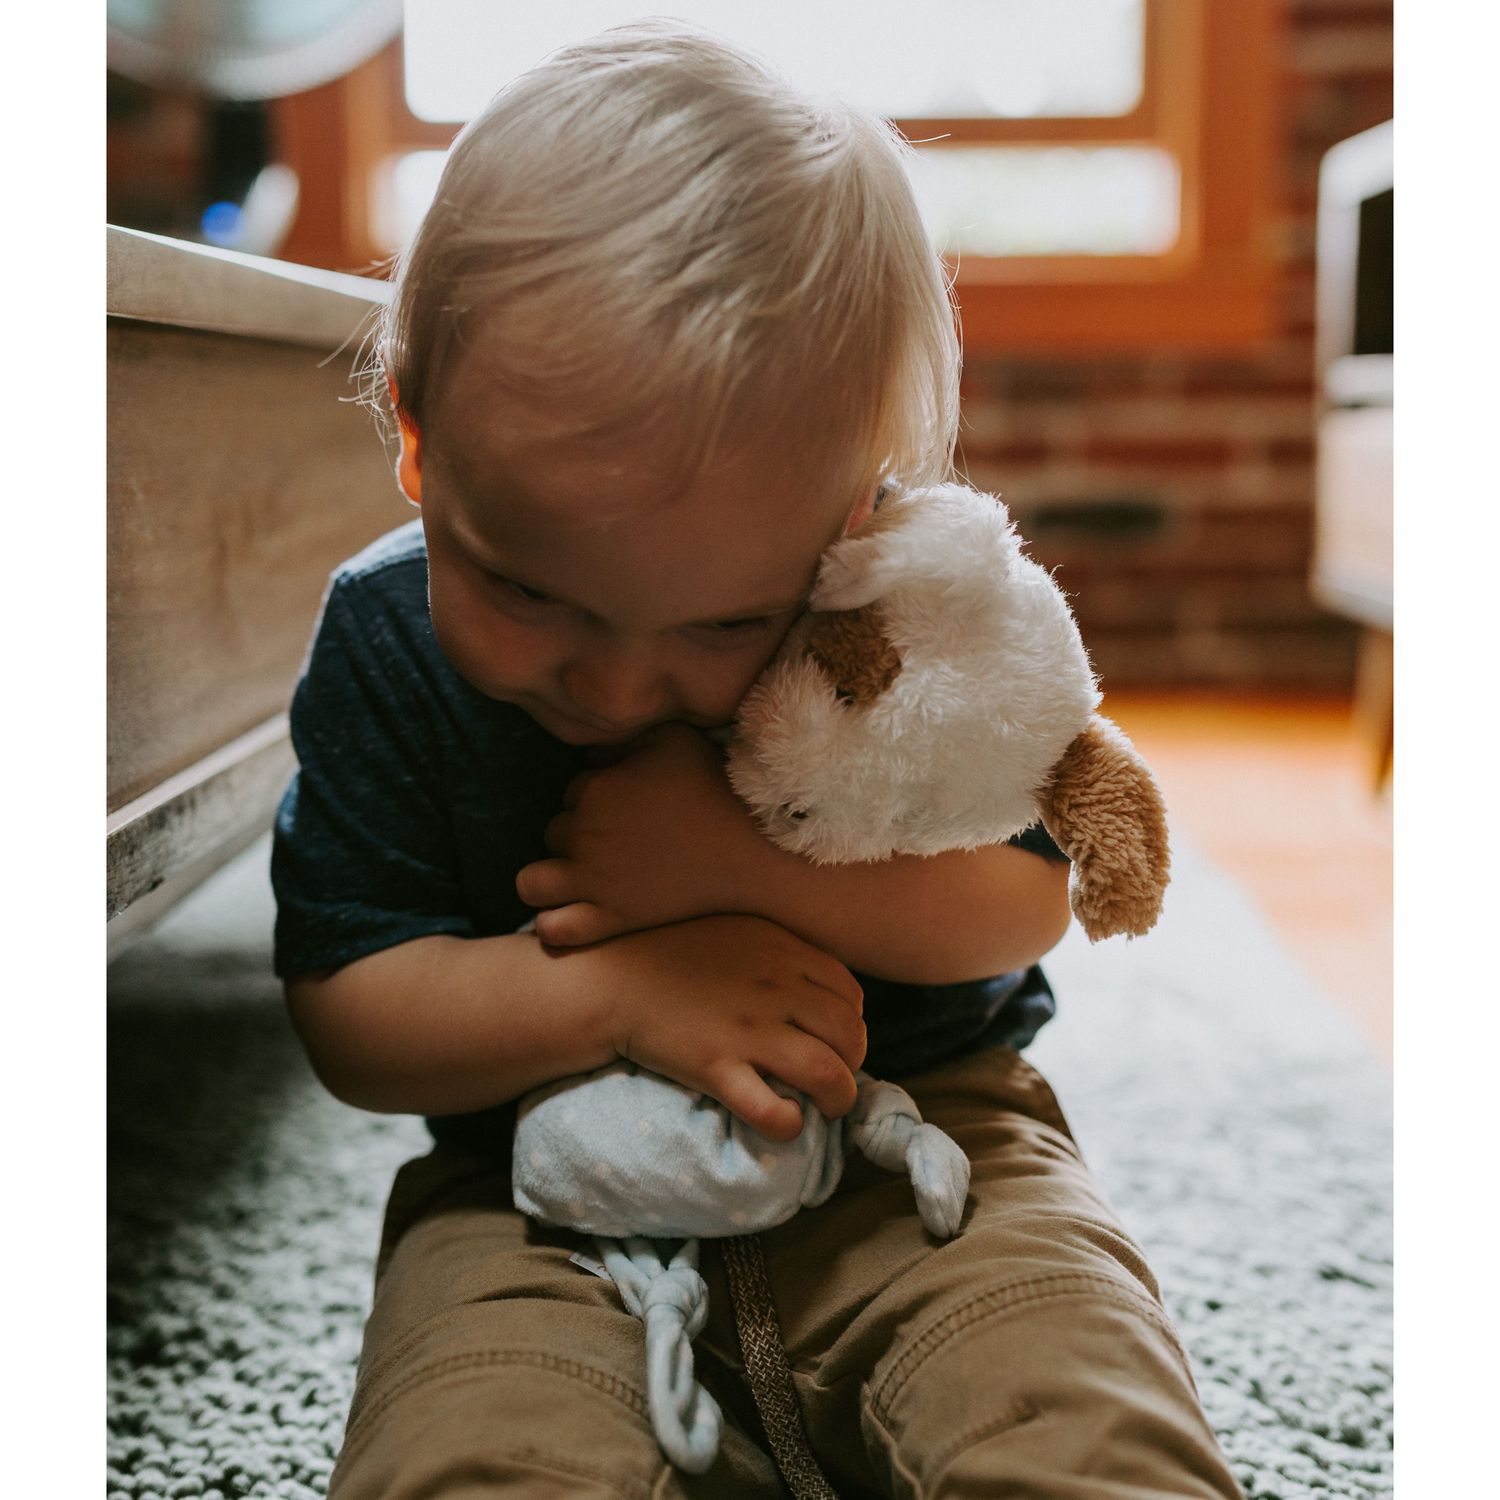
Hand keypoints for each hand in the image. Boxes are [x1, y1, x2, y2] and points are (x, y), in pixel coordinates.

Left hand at [516, 723, 769, 945]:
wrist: (753, 846)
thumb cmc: (717, 788)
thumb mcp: (674, 739)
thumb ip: (625, 738)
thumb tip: (591, 755)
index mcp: (596, 789)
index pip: (573, 791)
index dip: (597, 795)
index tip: (629, 805)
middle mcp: (585, 834)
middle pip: (553, 832)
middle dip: (576, 834)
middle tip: (618, 840)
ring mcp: (594, 881)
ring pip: (534, 881)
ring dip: (548, 877)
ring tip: (577, 878)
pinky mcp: (612, 918)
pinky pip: (556, 928)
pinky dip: (552, 924)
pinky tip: (566, 915)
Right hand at [576, 914, 865, 1141]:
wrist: (611, 977)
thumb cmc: (670, 953)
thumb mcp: (737, 933)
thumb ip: (781, 954)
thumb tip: (819, 992)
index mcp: (783, 950)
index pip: (849, 994)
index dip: (850, 1023)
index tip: (834, 1040)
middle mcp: (776, 988)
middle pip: (849, 1034)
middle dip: (852, 1062)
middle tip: (833, 1077)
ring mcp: (748, 1030)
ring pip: (827, 1074)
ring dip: (840, 1098)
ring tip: (826, 1109)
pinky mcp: (717, 1067)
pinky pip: (773, 1110)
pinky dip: (790, 1124)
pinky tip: (785, 1122)